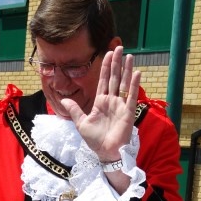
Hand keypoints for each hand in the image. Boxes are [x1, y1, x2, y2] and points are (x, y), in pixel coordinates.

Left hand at [59, 47, 140, 161]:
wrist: (105, 153)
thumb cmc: (94, 140)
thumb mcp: (81, 123)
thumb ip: (75, 110)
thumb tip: (64, 100)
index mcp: (100, 102)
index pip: (104, 81)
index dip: (106, 68)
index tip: (108, 54)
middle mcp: (112, 101)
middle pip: (115, 78)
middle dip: (117, 63)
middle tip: (120, 47)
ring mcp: (121, 106)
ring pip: (124, 84)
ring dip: (127, 70)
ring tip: (130, 56)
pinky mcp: (128, 113)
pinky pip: (132, 97)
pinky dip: (134, 85)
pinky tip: (137, 73)